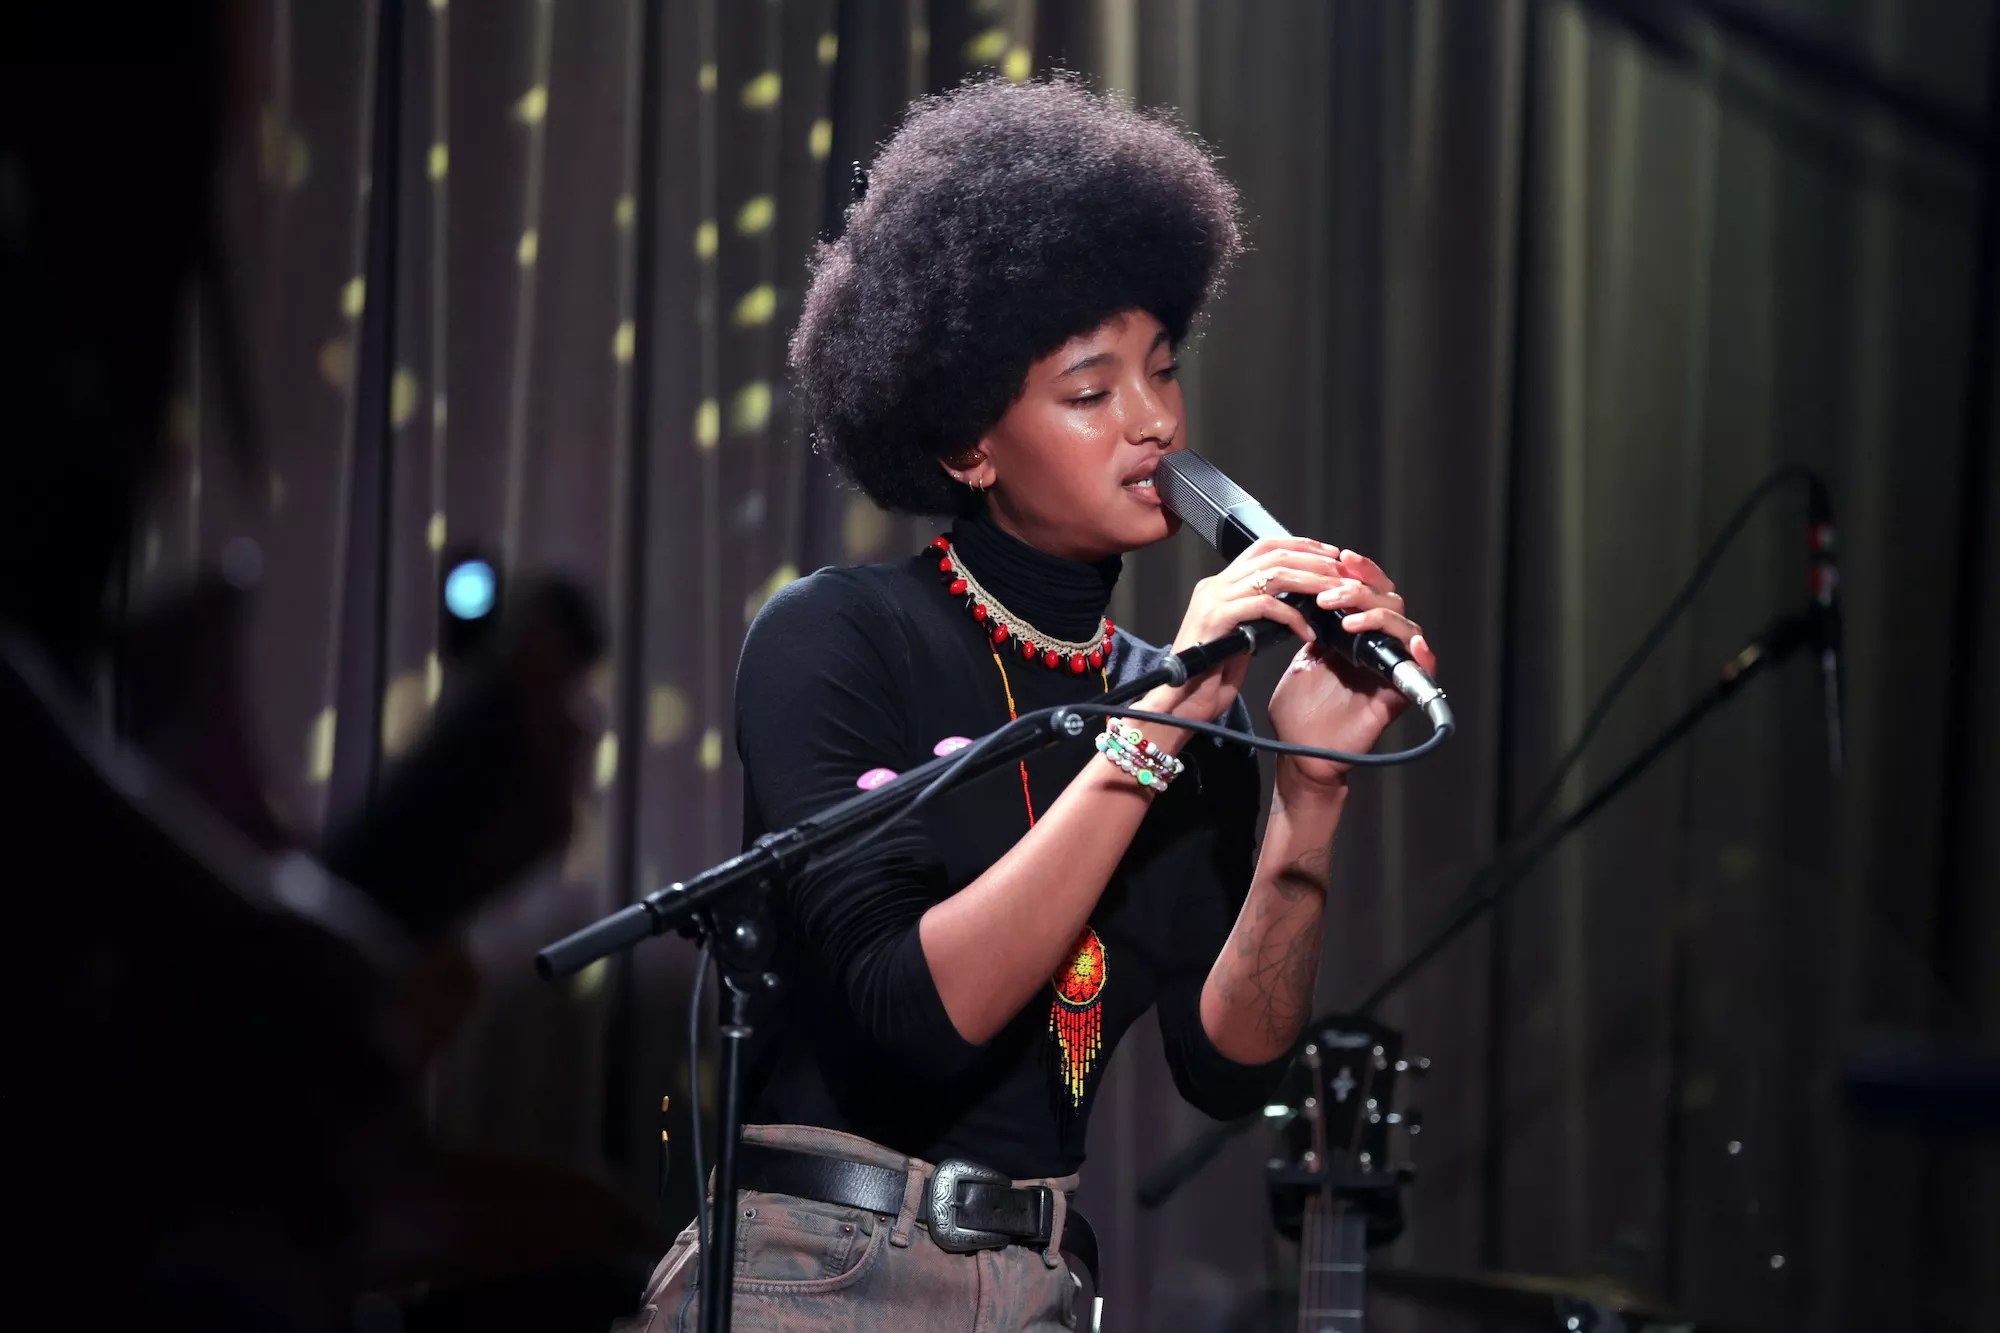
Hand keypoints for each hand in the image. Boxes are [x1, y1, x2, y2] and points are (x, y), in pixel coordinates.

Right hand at [1134, 536, 1349, 748]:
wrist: (1181, 704)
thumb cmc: (1212, 677)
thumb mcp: (1243, 637)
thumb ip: (1261, 615)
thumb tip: (1299, 604)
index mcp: (1220, 585)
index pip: (1264, 547)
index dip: (1300, 546)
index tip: (1330, 555)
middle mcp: (1215, 585)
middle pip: (1273, 554)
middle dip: (1313, 560)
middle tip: (1342, 573)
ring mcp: (1213, 599)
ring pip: (1273, 575)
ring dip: (1311, 583)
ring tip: (1335, 596)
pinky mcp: (1216, 618)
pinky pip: (1265, 606)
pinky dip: (1293, 617)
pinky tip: (1308, 633)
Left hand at [1266, 548, 1436, 792]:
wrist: (1298, 753)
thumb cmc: (1300, 711)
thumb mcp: (1302, 655)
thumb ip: (1312, 625)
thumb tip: (1305, 587)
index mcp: (1355, 636)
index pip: (1369, 591)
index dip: (1359, 572)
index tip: (1338, 557)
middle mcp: (1376, 648)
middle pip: (1389, 601)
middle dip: (1360, 590)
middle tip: (1330, 594)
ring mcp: (1389, 670)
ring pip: (1405, 628)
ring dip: (1378, 616)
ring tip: (1347, 619)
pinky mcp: (1397, 696)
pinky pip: (1422, 672)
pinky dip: (1421, 656)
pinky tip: (1410, 645)